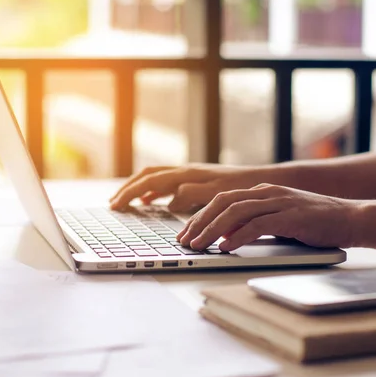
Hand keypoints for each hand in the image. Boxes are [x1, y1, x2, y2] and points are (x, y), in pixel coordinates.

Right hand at [110, 164, 264, 212]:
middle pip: (147, 175)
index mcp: (187, 174)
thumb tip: (167, 202)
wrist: (262, 180)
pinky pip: (166, 183)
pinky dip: (152, 191)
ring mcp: (190, 174)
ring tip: (125, 201)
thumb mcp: (216, 194)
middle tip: (113, 203)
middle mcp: (185, 171)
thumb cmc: (242, 189)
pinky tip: (151, 201)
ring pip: (155, 177)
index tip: (116, 206)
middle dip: (128, 189)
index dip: (130, 193)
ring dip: (138, 188)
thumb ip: (190, 196)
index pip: (149, 181)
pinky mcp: (196, 179)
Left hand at [177, 184, 360, 250]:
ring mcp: (279, 202)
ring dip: (212, 229)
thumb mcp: (280, 220)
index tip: (186, 232)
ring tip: (198, 245)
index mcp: (262, 191)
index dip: (201, 216)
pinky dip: (238, 236)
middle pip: (223, 202)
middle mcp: (267, 192)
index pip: (223, 200)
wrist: (353, 218)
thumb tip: (226, 235)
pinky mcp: (291, 217)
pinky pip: (257, 225)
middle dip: (199, 221)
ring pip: (235, 212)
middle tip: (184, 240)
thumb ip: (254, 224)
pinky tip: (225, 247)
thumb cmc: (316, 223)